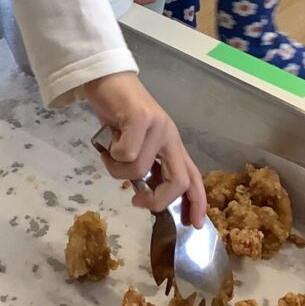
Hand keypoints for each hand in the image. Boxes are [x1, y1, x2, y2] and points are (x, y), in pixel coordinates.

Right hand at [84, 71, 206, 227]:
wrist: (107, 80)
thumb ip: (146, 166)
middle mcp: (170, 136)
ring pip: (140, 169)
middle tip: (136, 200)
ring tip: (109, 154)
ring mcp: (158, 126)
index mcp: (172, 144)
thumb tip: (145, 195)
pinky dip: (110, 153)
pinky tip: (107, 141)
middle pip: (178, 182)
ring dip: (116, 170)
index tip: (195, 225)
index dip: (198, 203)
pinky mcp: (142, 117)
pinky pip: (126, 153)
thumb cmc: (118, 113)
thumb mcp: (137, 145)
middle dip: (157, 200)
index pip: (193, 177)